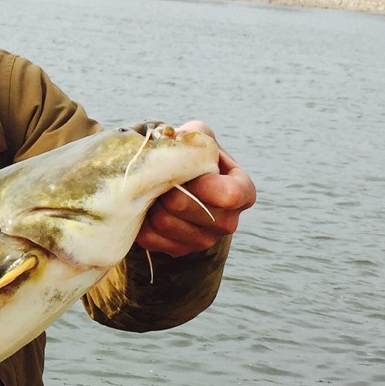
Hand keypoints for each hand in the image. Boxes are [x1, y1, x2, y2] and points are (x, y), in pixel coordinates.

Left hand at [135, 121, 255, 257]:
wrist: (178, 184)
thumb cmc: (192, 157)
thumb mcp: (199, 137)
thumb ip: (194, 135)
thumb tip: (175, 141)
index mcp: (243, 192)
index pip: (229, 194)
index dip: (201, 183)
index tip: (185, 172)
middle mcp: (228, 222)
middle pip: (184, 206)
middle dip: (165, 187)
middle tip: (160, 177)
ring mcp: (204, 240)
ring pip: (163, 222)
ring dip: (150, 202)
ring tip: (153, 189)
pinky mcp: (179, 250)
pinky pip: (149, 237)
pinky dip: (141, 219)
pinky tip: (147, 206)